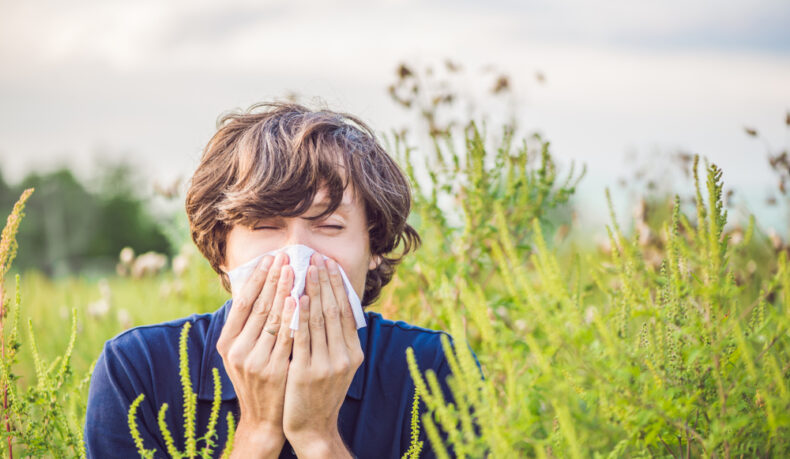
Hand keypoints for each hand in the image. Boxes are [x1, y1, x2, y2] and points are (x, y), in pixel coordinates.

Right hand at [216, 252, 296, 456]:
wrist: (263, 418)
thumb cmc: (256, 378)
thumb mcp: (242, 353)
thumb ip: (247, 325)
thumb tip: (257, 287)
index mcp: (227, 343)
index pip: (242, 302)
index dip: (257, 278)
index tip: (269, 257)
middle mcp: (237, 350)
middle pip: (258, 306)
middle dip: (273, 278)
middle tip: (285, 255)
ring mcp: (255, 361)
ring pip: (272, 318)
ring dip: (284, 290)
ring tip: (294, 269)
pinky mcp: (274, 370)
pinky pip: (286, 337)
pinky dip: (293, 317)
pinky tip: (299, 299)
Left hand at [283, 253, 363, 456]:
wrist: (312, 427)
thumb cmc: (320, 392)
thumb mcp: (337, 366)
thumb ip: (336, 340)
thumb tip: (332, 306)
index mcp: (353, 353)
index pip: (346, 311)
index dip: (338, 285)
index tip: (329, 263)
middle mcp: (344, 357)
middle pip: (334, 310)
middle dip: (325, 281)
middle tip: (317, 257)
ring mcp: (327, 365)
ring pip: (320, 319)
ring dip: (313, 290)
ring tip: (306, 268)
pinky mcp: (307, 372)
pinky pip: (303, 337)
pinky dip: (301, 315)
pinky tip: (298, 297)